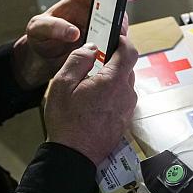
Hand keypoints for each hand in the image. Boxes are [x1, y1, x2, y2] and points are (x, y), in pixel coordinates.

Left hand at [11, 0, 141, 89]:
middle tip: (116, 32)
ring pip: (118, 32)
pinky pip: (113, 49)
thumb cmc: (39, 37)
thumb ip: (53, 27)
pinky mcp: (100, 49)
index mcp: (78, 5)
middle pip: (115, 14)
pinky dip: (115, 53)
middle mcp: (91, 18)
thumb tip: (74, 31)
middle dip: (120, 22)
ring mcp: (98, 33)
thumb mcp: (38, 28)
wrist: (40, 58)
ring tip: (108, 48)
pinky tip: (109, 58)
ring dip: (118, 40)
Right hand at [43, 36, 138, 162]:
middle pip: (127, 67)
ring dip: (112, 78)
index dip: (124, 40)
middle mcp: (126, 94)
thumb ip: (79, 60)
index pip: (130, 51)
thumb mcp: (62, 84)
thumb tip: (91, 48)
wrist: (74, 155)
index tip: (115, 37)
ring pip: (124, 83)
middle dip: (113, 61)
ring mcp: (127, 108)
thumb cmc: (66, 122)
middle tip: (95, 61)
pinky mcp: (125, 119)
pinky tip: (94, 101)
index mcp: (113, 81)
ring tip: (90, 84)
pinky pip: (122, 98)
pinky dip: (112, 93)